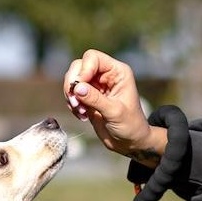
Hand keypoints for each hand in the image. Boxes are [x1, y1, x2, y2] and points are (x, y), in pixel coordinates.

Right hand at [63, 49, 167, 163]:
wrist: (129, 142)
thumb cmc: (130, 125)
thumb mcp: (115, 112)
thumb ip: (96, 99)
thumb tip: (76, 88)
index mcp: (117, 72)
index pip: (92, 58)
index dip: (83, 70)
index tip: (79, 89)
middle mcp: (105, 75)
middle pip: (78, 66)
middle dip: (72, 83)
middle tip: (75, 102)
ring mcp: (95, 86)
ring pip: (72, 80)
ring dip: (71, 96)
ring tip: (81, 112)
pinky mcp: (88, 98)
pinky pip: (72, 94)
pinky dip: (72, 104)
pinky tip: (82, 116)